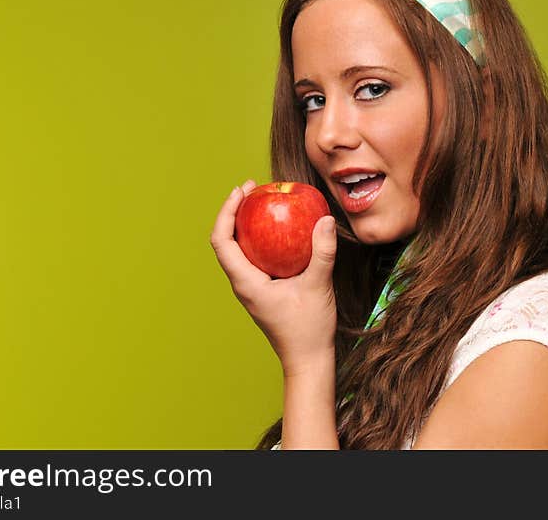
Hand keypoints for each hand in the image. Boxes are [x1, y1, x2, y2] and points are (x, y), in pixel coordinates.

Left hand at [210, 180, 337, 376]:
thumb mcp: (319, 286)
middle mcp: (242, 284)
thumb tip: (325, 219)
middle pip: (225, 241)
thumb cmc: (309, 328)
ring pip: (238, 249)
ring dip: (246, 224)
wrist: (308, 359)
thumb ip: (323, 252)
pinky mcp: (262, 290)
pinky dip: (262, 238)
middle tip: (253, 187)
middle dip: (235, 211)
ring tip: (262, 202)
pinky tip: (282, 229)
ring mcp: (251, 288)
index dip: (226, 212)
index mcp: (246, 282)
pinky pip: (254, 257)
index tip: (241, 191)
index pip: (222, 241)